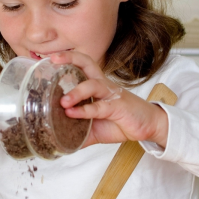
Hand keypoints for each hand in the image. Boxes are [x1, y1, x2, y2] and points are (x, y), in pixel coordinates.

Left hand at [50, 51, 169, 147]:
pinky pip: (99, 107)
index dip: (67, 58)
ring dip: (76, 92)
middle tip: (54, 60)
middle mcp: (103, 85)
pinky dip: (84, 111)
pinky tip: (73, 114)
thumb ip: (76, 132)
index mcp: (96, 85)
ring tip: (62, 101)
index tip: (50, 58)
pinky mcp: (118, 107)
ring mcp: (111, 95)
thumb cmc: (120, 121)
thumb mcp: (94, 128)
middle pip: (87, 63)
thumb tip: (57, 141)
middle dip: (70, 58)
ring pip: (92, 85)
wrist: (147, 126)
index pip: (82, 65)